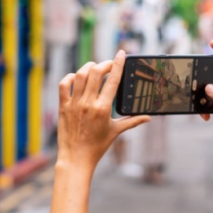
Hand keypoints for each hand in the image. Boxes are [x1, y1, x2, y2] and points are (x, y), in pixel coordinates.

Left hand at [57, 51, 149, 170]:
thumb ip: (133, 121)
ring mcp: (74, 104)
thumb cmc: (97, 146)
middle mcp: (88, 103)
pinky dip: (70, 77)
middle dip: (104, 64)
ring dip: (88, 67)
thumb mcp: (116, 132)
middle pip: (95, 72)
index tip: (121, 53)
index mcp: (103, 108)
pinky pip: (64, 85)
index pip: (112, 80)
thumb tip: (149, 117)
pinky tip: (76, 77)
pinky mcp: (63, 106)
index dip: (117, 64)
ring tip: (94, 67)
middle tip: (108, 64)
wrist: (76, 158)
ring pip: (80, 75)